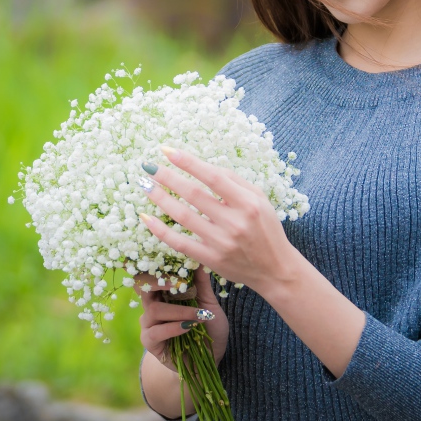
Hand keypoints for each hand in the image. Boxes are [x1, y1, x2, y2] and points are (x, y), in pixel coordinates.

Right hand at [133, 267, 228, 367]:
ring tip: (198, 316)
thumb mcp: (209, 304)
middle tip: (175, 281)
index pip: (153, 275)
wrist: (211, 358)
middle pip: (144, 288)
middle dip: (158, 282)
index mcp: (164, 293)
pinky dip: (173, 328)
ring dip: (179, 311)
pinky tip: (188, 328)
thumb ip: (202, 283)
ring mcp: (149, 324)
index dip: (157, 266)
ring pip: (154, 310)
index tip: (170, 258)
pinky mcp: (150, 342)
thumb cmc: (209, 328)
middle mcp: (153, 306)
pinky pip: (156, 332)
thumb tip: (199, 258)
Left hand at [138, 148, 303, 296]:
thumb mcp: (260, 199)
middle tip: (149, 166)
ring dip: (160, 199)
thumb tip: (204, 166)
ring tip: (145, 185)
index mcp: (248, 203)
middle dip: (168, 178)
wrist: (275, 269)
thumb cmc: (266, 229)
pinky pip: (179, 243)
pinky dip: (160, 230)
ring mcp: (221, 242)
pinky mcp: (211, 259)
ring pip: (183, 216)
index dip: (189, 163)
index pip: (214, 177)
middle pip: (194, 195)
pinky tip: (146, 217)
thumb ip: (235, 181)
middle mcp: (235, 222)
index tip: (168, 151)